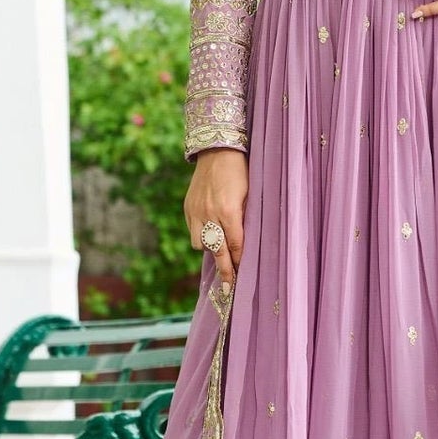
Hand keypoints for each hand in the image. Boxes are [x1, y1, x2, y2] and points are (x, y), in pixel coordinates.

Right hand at [184, 148, 248, 289]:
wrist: (216, 149)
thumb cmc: (240, 171)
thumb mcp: (250, 194)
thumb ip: (246, 219)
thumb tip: (245, 243)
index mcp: (228, 211)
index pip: (236, 245)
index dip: (241, 262)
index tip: (244, 277)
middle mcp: (210, 214)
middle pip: (217, 251)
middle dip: (224, 271)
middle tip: (228, 289)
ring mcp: (196, 212)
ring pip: (201, 244)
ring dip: (212, 249)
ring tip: (221, 251)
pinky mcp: (188, 208)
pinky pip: (193, 232)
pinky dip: (202, 236)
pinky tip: (211, 234)